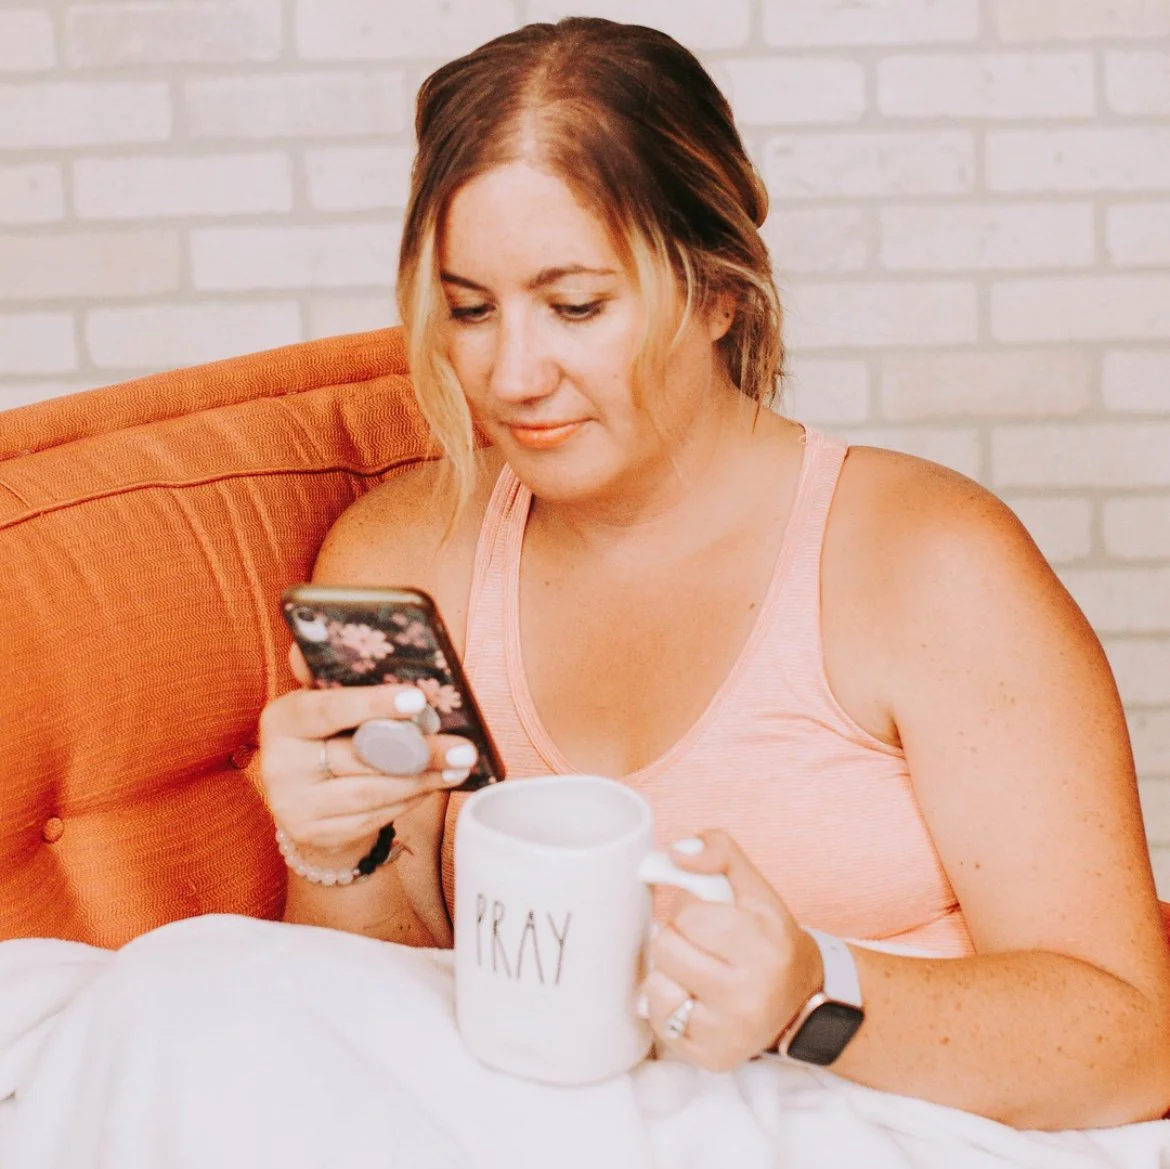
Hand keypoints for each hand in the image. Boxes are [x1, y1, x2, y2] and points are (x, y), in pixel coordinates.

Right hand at [255, 644, 477, 869]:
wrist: (308, 805)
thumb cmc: (328, 739)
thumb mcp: (324, 706)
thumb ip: (337, 678)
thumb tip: (344, 631)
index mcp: (281, 719)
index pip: (324, 708)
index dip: (370, 703)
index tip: (415, 698)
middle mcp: (279, 764)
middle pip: (357, 755)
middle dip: (417, 750)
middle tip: (462, 745)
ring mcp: (295, 805)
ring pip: (372, 791)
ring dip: (423, 778)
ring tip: (460, 763)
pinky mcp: (316, 834)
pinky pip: (375, 816)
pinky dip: (412, 798)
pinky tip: (438, 783)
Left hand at [642, 829, 823, 1071]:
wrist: (801, 1000)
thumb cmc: (769, 937)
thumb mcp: (754, 886)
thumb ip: (718, 850)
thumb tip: (676, 853)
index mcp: (763, 945)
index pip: (688, 917)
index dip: (690, 911)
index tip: (709, 919)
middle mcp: (750, 994)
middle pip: (667, 949)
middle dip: (676, 939)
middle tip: (700, 944)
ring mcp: (730, 1031)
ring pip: (658, 986)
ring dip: (668, 972)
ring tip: (694, 970)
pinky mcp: (712, 1057)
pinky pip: (660, 1021)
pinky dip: (668, 1004)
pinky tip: (693, 997)